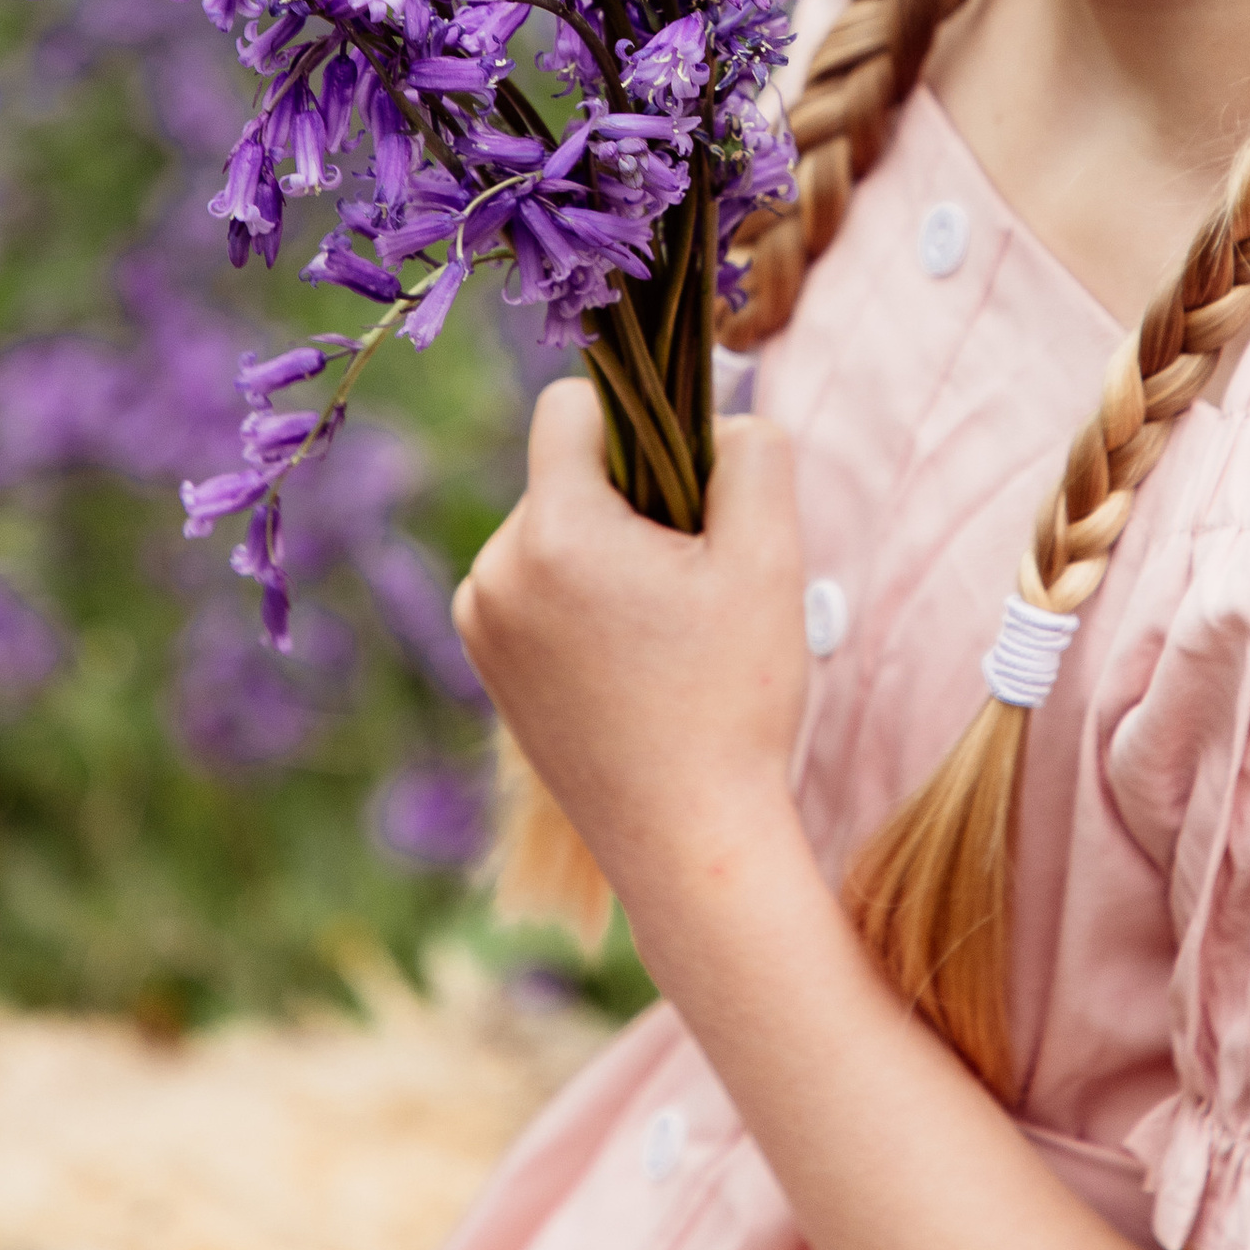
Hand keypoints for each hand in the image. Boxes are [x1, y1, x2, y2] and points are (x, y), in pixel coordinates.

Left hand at [453, 384, 810, 920]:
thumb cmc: (732, 699)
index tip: (686, 478)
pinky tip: (629, 660)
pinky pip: (532, 583)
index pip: (569, 408)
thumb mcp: (768, 558)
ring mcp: (481, 622)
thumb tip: (716, 416)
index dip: (637, 418)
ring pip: (552, 529)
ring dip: (605, 551)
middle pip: (566, 474)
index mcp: (552, 534)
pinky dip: (578, 598)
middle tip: (691, 578)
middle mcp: (494, 570)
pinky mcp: (486, 664)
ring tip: (662, 630)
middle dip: (630, 500)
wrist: (689, 841)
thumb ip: (752, 452)